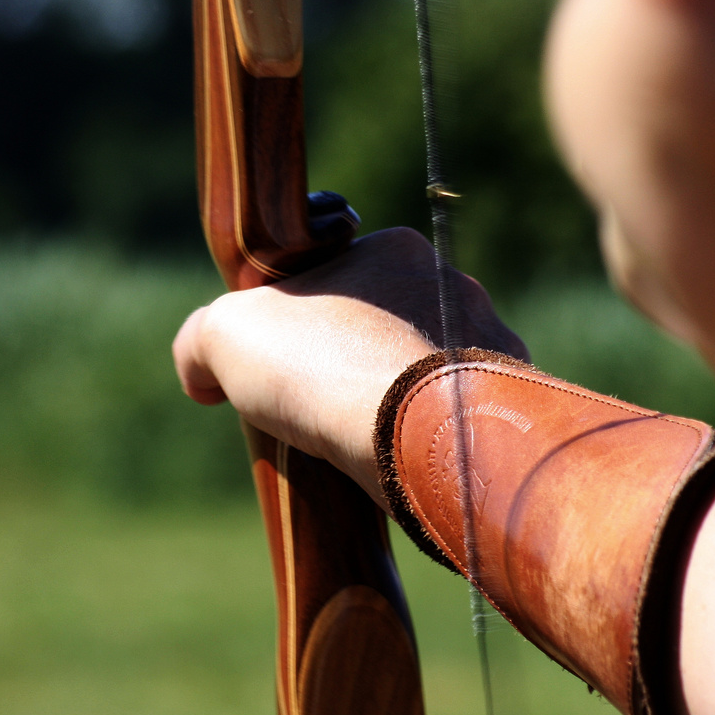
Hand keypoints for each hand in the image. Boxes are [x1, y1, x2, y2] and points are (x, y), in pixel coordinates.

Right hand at [173, 227, 526, 503]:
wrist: (413, 435)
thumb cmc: (321, 367)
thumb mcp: (226, 334)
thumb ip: (202, 339)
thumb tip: (200, 374)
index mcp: (396, 249)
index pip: (343, 276)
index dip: (306, 322)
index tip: (288, 365)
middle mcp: (455, 286)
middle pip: (390, 325)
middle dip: (356, 365)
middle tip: (320, 412)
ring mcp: (492, 345)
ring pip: (433, 372)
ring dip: (402, 402)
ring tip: (364, 446)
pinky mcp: (513, 406)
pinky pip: (467, 419)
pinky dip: (437, 439)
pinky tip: (406, 465)